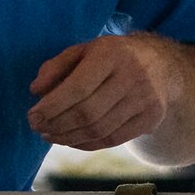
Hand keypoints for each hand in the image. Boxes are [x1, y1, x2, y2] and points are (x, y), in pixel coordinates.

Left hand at [27, 34, 181, 151]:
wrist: (161, 65)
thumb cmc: (112, 57)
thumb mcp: (85, 50)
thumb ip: (56, 66)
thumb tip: (36, 91)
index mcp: (112, 54)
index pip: (79, 87)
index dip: (52, 106)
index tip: (32, 116)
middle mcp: (133, 76)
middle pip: (88, 112)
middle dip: (57, 125)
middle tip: (38, 128)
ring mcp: (145, 99)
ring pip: (99, 130)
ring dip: (68, 138)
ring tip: (50, 135)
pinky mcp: (151, 118)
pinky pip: (112, 139)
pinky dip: (86, 144)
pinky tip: (71, 140)